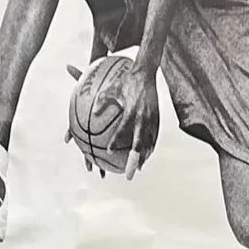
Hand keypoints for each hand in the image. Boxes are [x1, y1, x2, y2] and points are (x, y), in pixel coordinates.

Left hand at [107, 55, 153, 170]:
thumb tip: (92, 114)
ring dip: (144, 157)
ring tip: (139, 169)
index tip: (108, 152)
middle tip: (129, 174)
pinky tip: (146, 155)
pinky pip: (153, 137)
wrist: (145, 73)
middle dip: (134, 161)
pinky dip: (150, 147)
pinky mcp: (156, 119)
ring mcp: (151, 120)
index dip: (115, 142)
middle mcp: (142, 118)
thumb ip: (102, 101)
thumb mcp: (111, 88)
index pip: (122, 131)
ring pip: (148, 144)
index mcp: (130, 112)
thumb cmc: (125, 80)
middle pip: (139, 145)